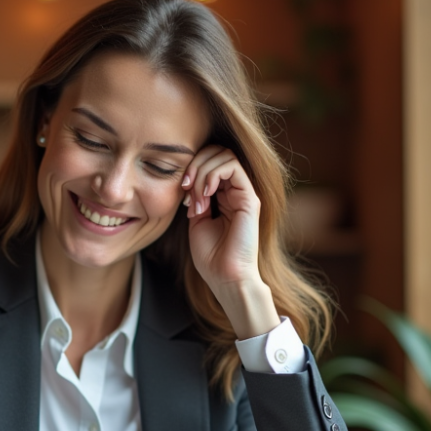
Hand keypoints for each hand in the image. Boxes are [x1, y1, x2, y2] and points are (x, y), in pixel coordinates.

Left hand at [181, 146, 280, 338]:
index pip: (210, 161)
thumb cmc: (211, 256)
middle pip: (216, 152)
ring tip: (195, 198)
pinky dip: (212, 175)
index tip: (180, 189)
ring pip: (224, 155)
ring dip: (201, 172)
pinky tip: (205, 195)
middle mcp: (235, 191)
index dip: (192, 167)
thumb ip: (194, 198)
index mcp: (223, 195)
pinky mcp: (250, 198)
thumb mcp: (196, 221)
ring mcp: (244, 193)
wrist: (225, 278)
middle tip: (184, 187)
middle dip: (195, 164)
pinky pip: (232, 167)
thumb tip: (188, 180)